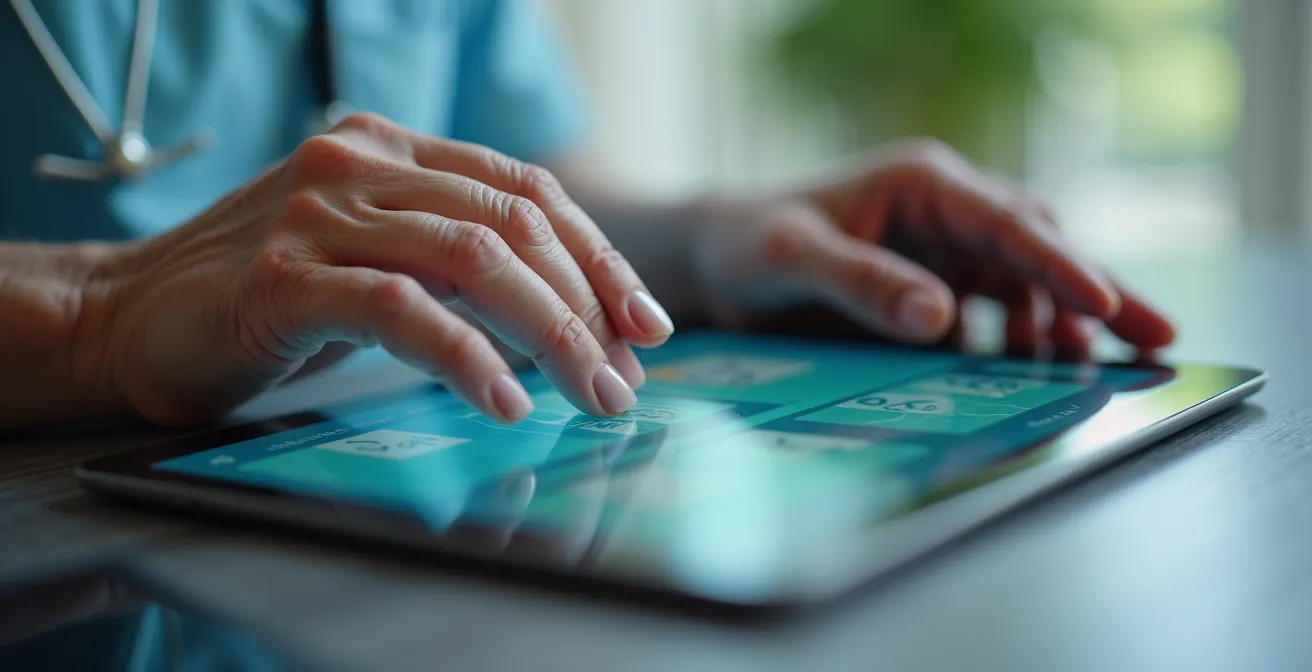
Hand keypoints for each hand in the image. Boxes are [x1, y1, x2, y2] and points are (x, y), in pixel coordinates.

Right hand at [88, 113, 675, 425]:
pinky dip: (466, 357)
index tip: (644, 325)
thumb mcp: (375, 259)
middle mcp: (362, 163)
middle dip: (587, 305)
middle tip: (624, 380)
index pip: (527, 190)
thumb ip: (455, 263)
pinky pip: (402, 308)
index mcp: (394, 149)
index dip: (599, 257)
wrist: (126, 318)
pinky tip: (505, 400)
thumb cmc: (267, 299)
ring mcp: (319, 212)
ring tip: (590, 394)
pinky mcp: (282, 276)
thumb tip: (572, 319)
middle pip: (514, 223)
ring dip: (550, 332)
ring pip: (474, 258)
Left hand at [690, 140, 1174, 356]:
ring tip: (1104, 367)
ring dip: (1070, 322)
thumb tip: (941, 318)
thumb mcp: (790, 258)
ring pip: (1030, 284)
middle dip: (1098, 292)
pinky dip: (1027, 340)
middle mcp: (946, 212)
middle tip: (1160, 339)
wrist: (716, 259)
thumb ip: (861, 282)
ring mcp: (947, 251)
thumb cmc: (747, 243)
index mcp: (921, 184)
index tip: (1103, 302)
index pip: (1007, 222)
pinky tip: (1041, 371)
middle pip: (1041, 248)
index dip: (1059, 264)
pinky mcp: (938, 289)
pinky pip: (999, 313)